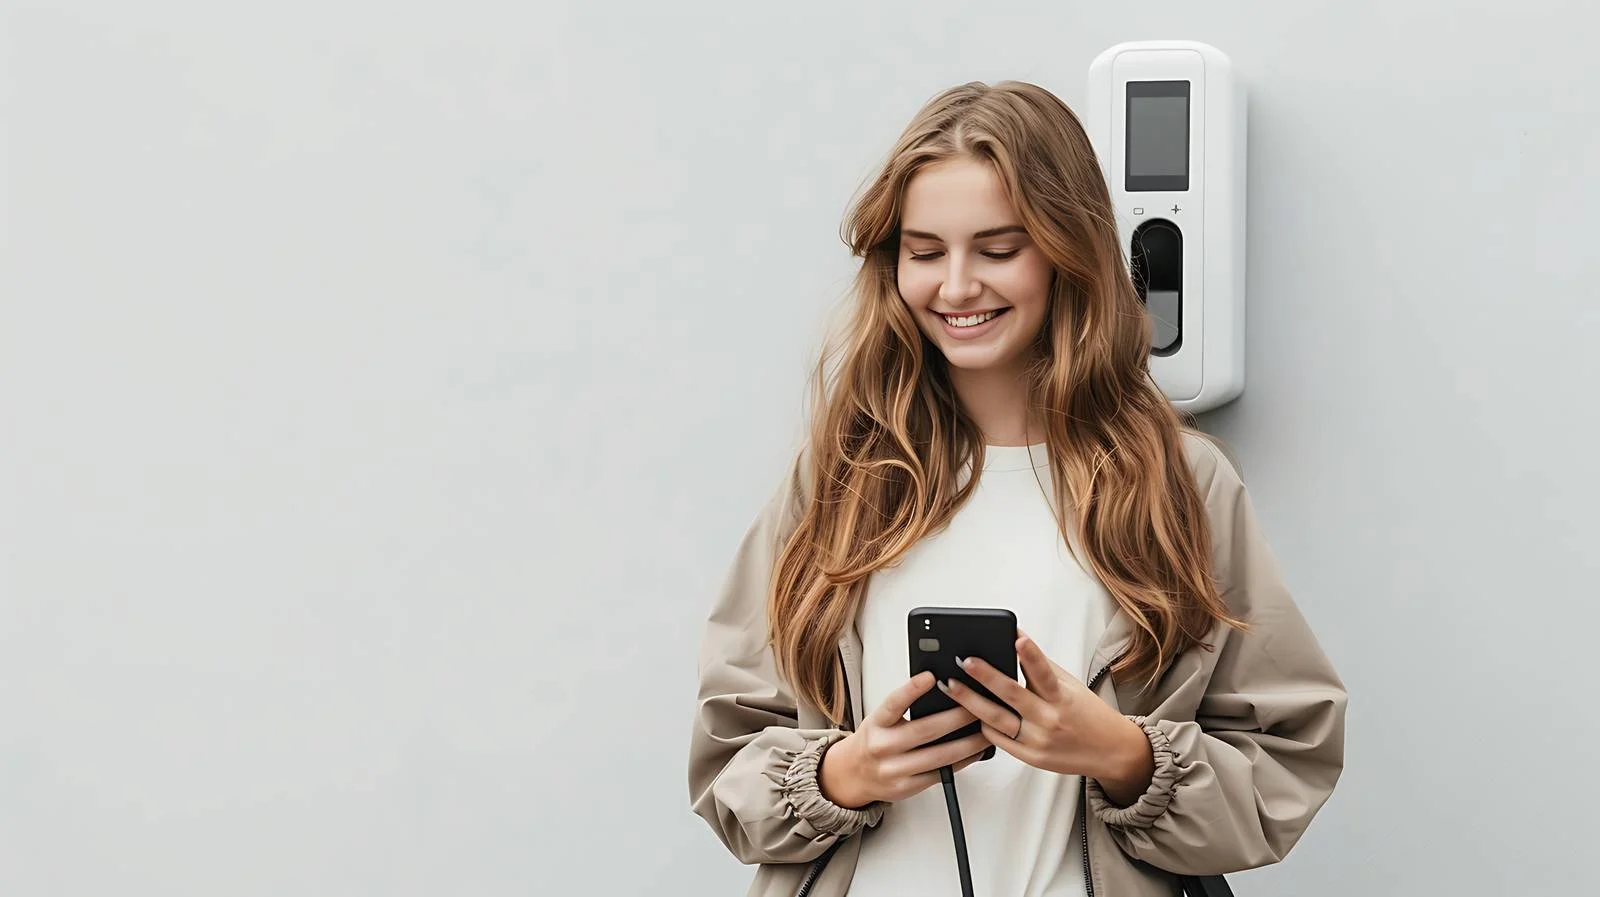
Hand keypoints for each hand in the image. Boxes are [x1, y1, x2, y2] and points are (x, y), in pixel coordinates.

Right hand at [818, 671, 990, 808]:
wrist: (854, 774)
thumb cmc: (875, 740)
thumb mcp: (880, 720)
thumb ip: (903, 708)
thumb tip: (941, 689)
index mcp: (876, 723)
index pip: (893, 703)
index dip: (911, 690)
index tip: (931, 677)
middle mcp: (883, 747)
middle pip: (925, 730)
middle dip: (957, 717)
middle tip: (978, 705)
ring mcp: (894, 770)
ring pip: (938, 756)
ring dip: (967, 743)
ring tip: (985, 731)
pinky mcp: (907, 787)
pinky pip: (940, 774)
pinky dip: (962, 762)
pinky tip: (975, 752)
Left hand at [939, 630, 1154, 802]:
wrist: (1110, 751)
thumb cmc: (1087, 713)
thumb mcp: (1069, 685)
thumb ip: (1041, 666)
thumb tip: (1015, 637)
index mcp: (1062, 697)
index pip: (1044, 672)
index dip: (1031, 655)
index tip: (1016, 638)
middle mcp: (1050, 719)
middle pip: (1012, 695)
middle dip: (985, 676)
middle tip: (964, 661)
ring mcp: (1038, 741)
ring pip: (997, 720)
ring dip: (971, 702)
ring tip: (951, 686)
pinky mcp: (1030, 758)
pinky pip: (998, 741)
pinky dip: (982, 726)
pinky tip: (967, 712)